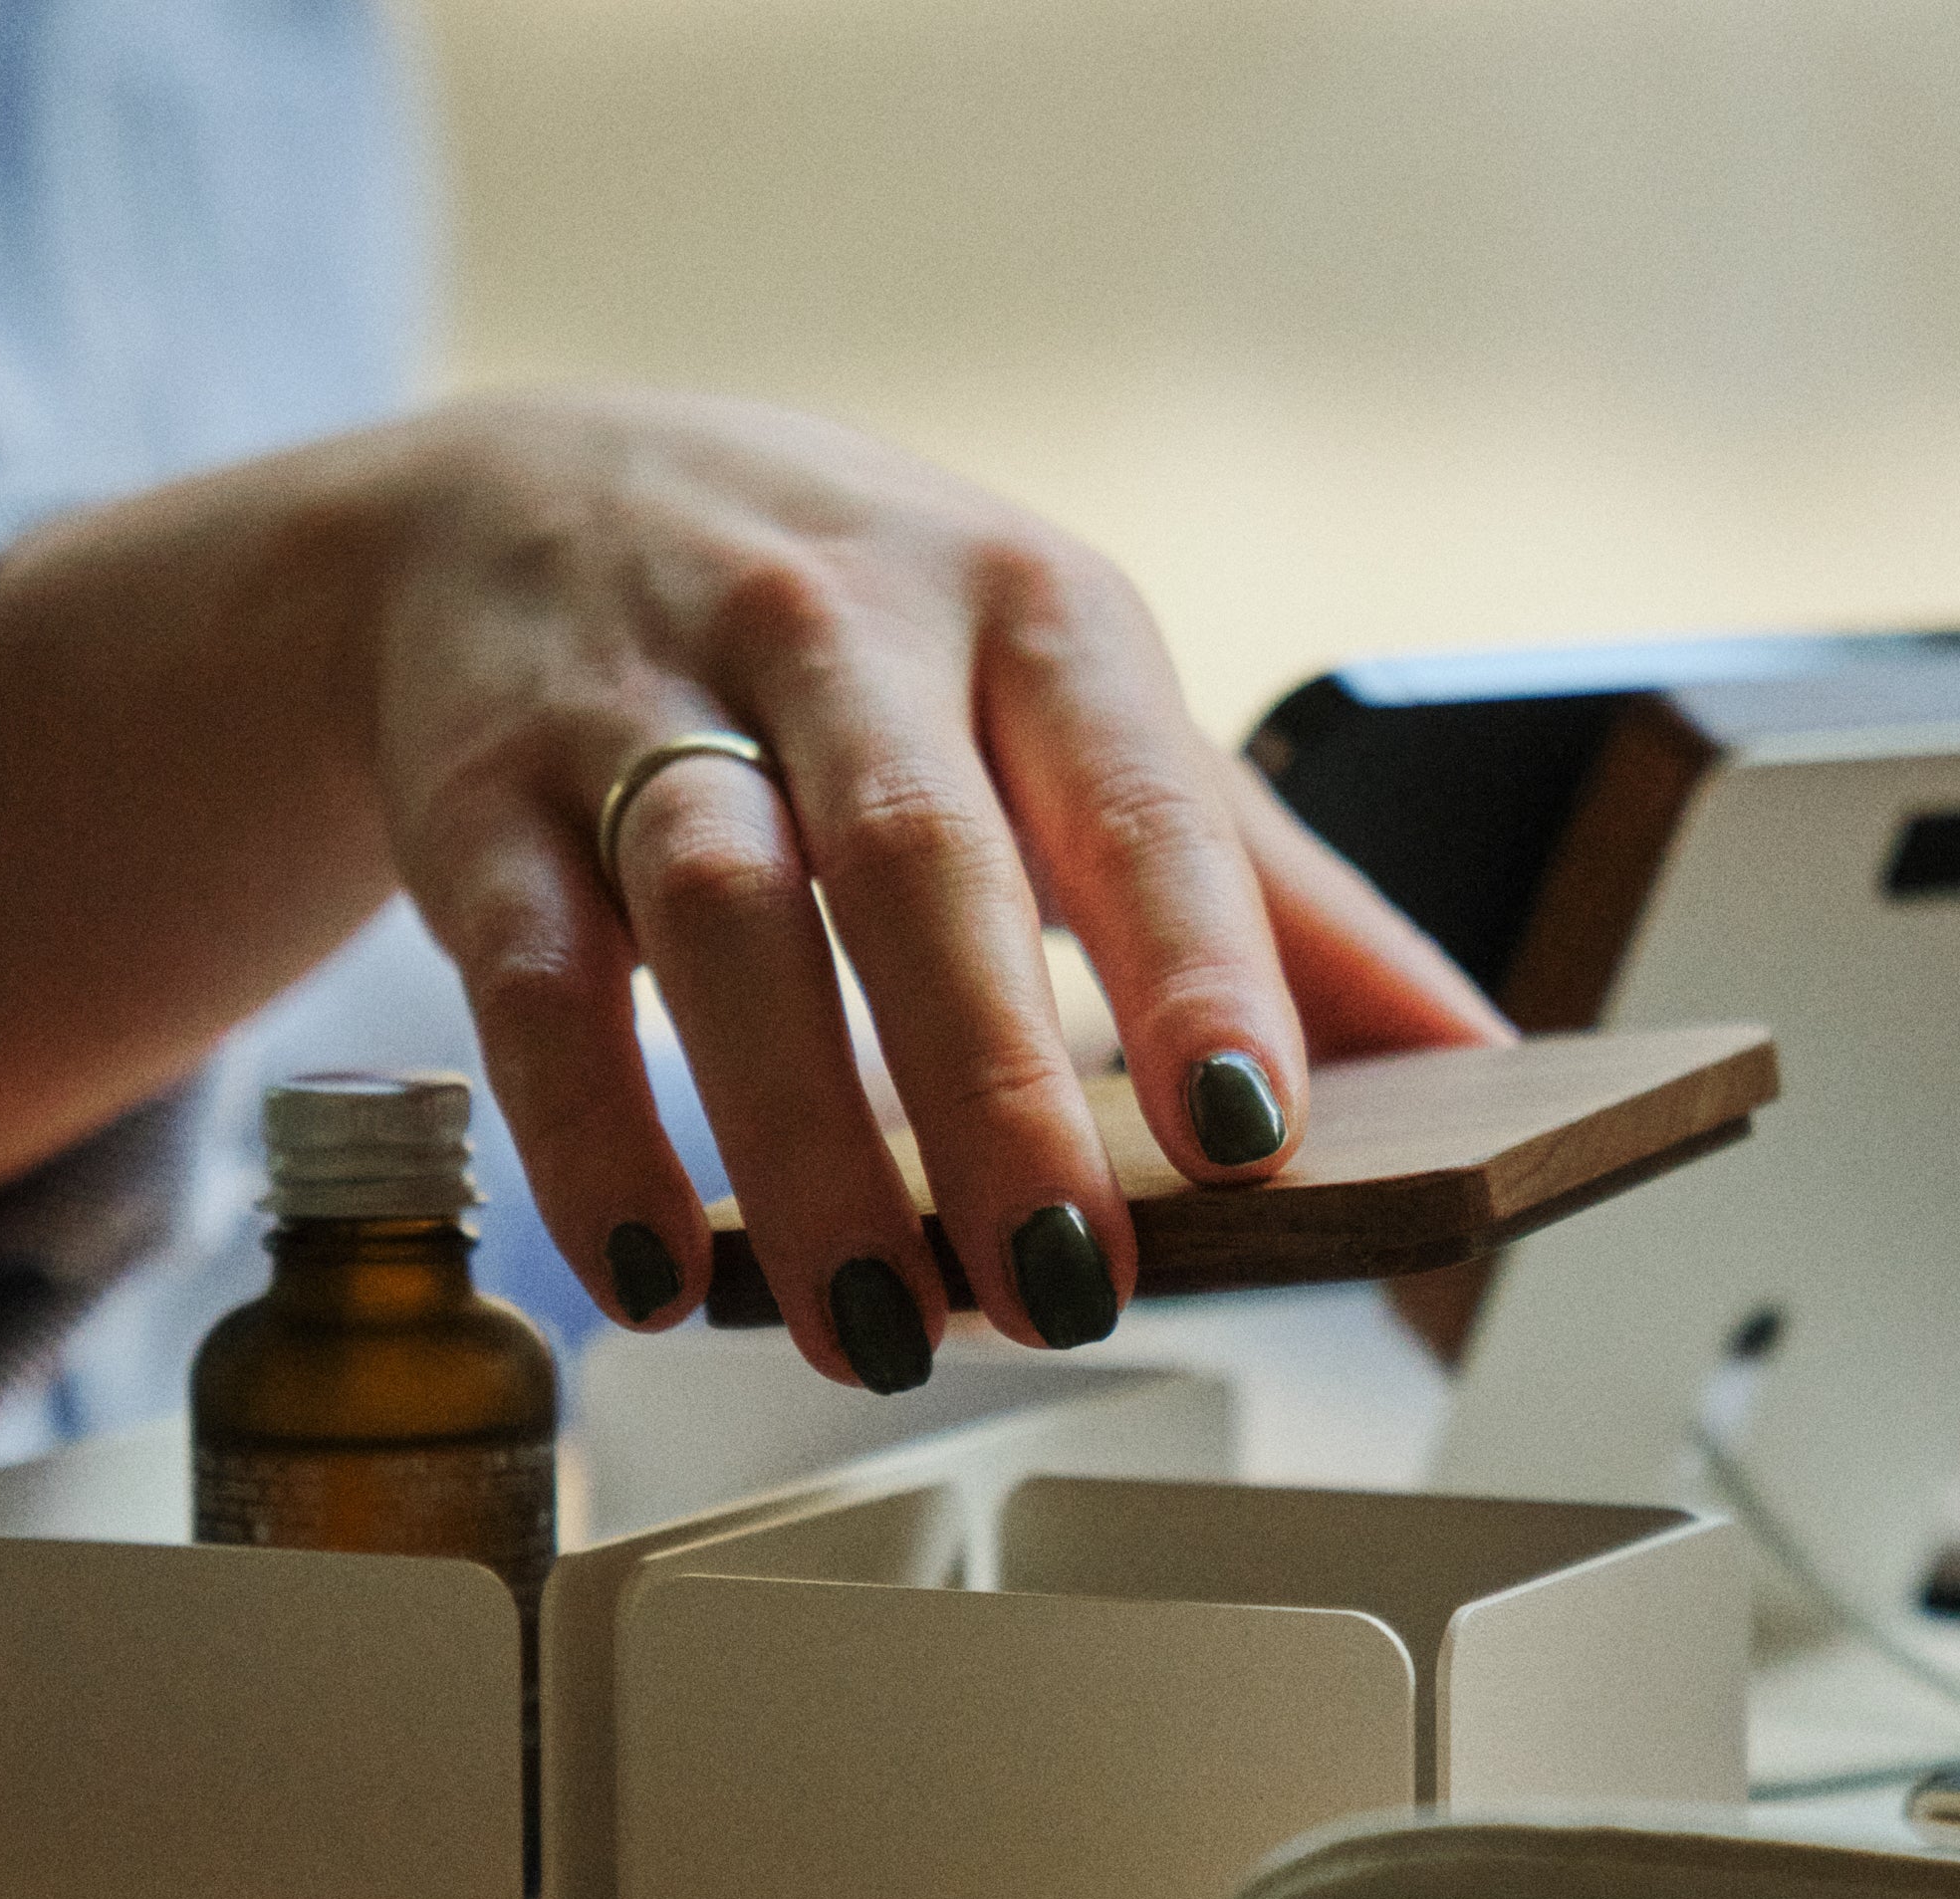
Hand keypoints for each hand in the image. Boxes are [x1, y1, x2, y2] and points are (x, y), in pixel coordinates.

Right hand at [366, 392, 1506, 1386]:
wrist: (520, 509)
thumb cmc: (857, 639)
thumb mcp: (1067, 706)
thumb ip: (1257, 884)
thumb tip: (1475, 1052)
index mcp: (1030, 612)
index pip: (1133, 793)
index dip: (1197, 965)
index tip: (1250, 1132)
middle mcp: (837, 630)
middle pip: (919, 863)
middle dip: (996, 1089)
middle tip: (1065, 1292)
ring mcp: (642, 701)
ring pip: (725, 916)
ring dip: (804, 1142)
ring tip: (878, 1328)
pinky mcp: (484, 795)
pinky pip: (527, 978)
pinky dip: (588, 1134)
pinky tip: (655, 1274)